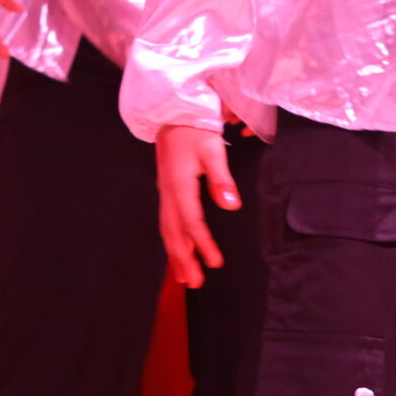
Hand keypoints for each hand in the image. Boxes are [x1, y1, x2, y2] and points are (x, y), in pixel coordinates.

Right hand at [154, 126, 239, 287]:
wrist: (172, 112)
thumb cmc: (194, 129)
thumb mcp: (212, 149)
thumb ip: (221, 178)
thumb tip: (230, 205)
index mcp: (179, 185)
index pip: (191, 222)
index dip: (203, 244)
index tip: (215, 263)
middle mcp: (168, 193)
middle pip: (174, 233)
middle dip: (183, 260)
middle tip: (194, 283)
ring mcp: (164, 192)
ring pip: (168, 229)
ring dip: (176, 254)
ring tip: (184, 277)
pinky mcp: (166, 190)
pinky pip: (167, 221)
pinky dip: (173, 239)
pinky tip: (182, 250)